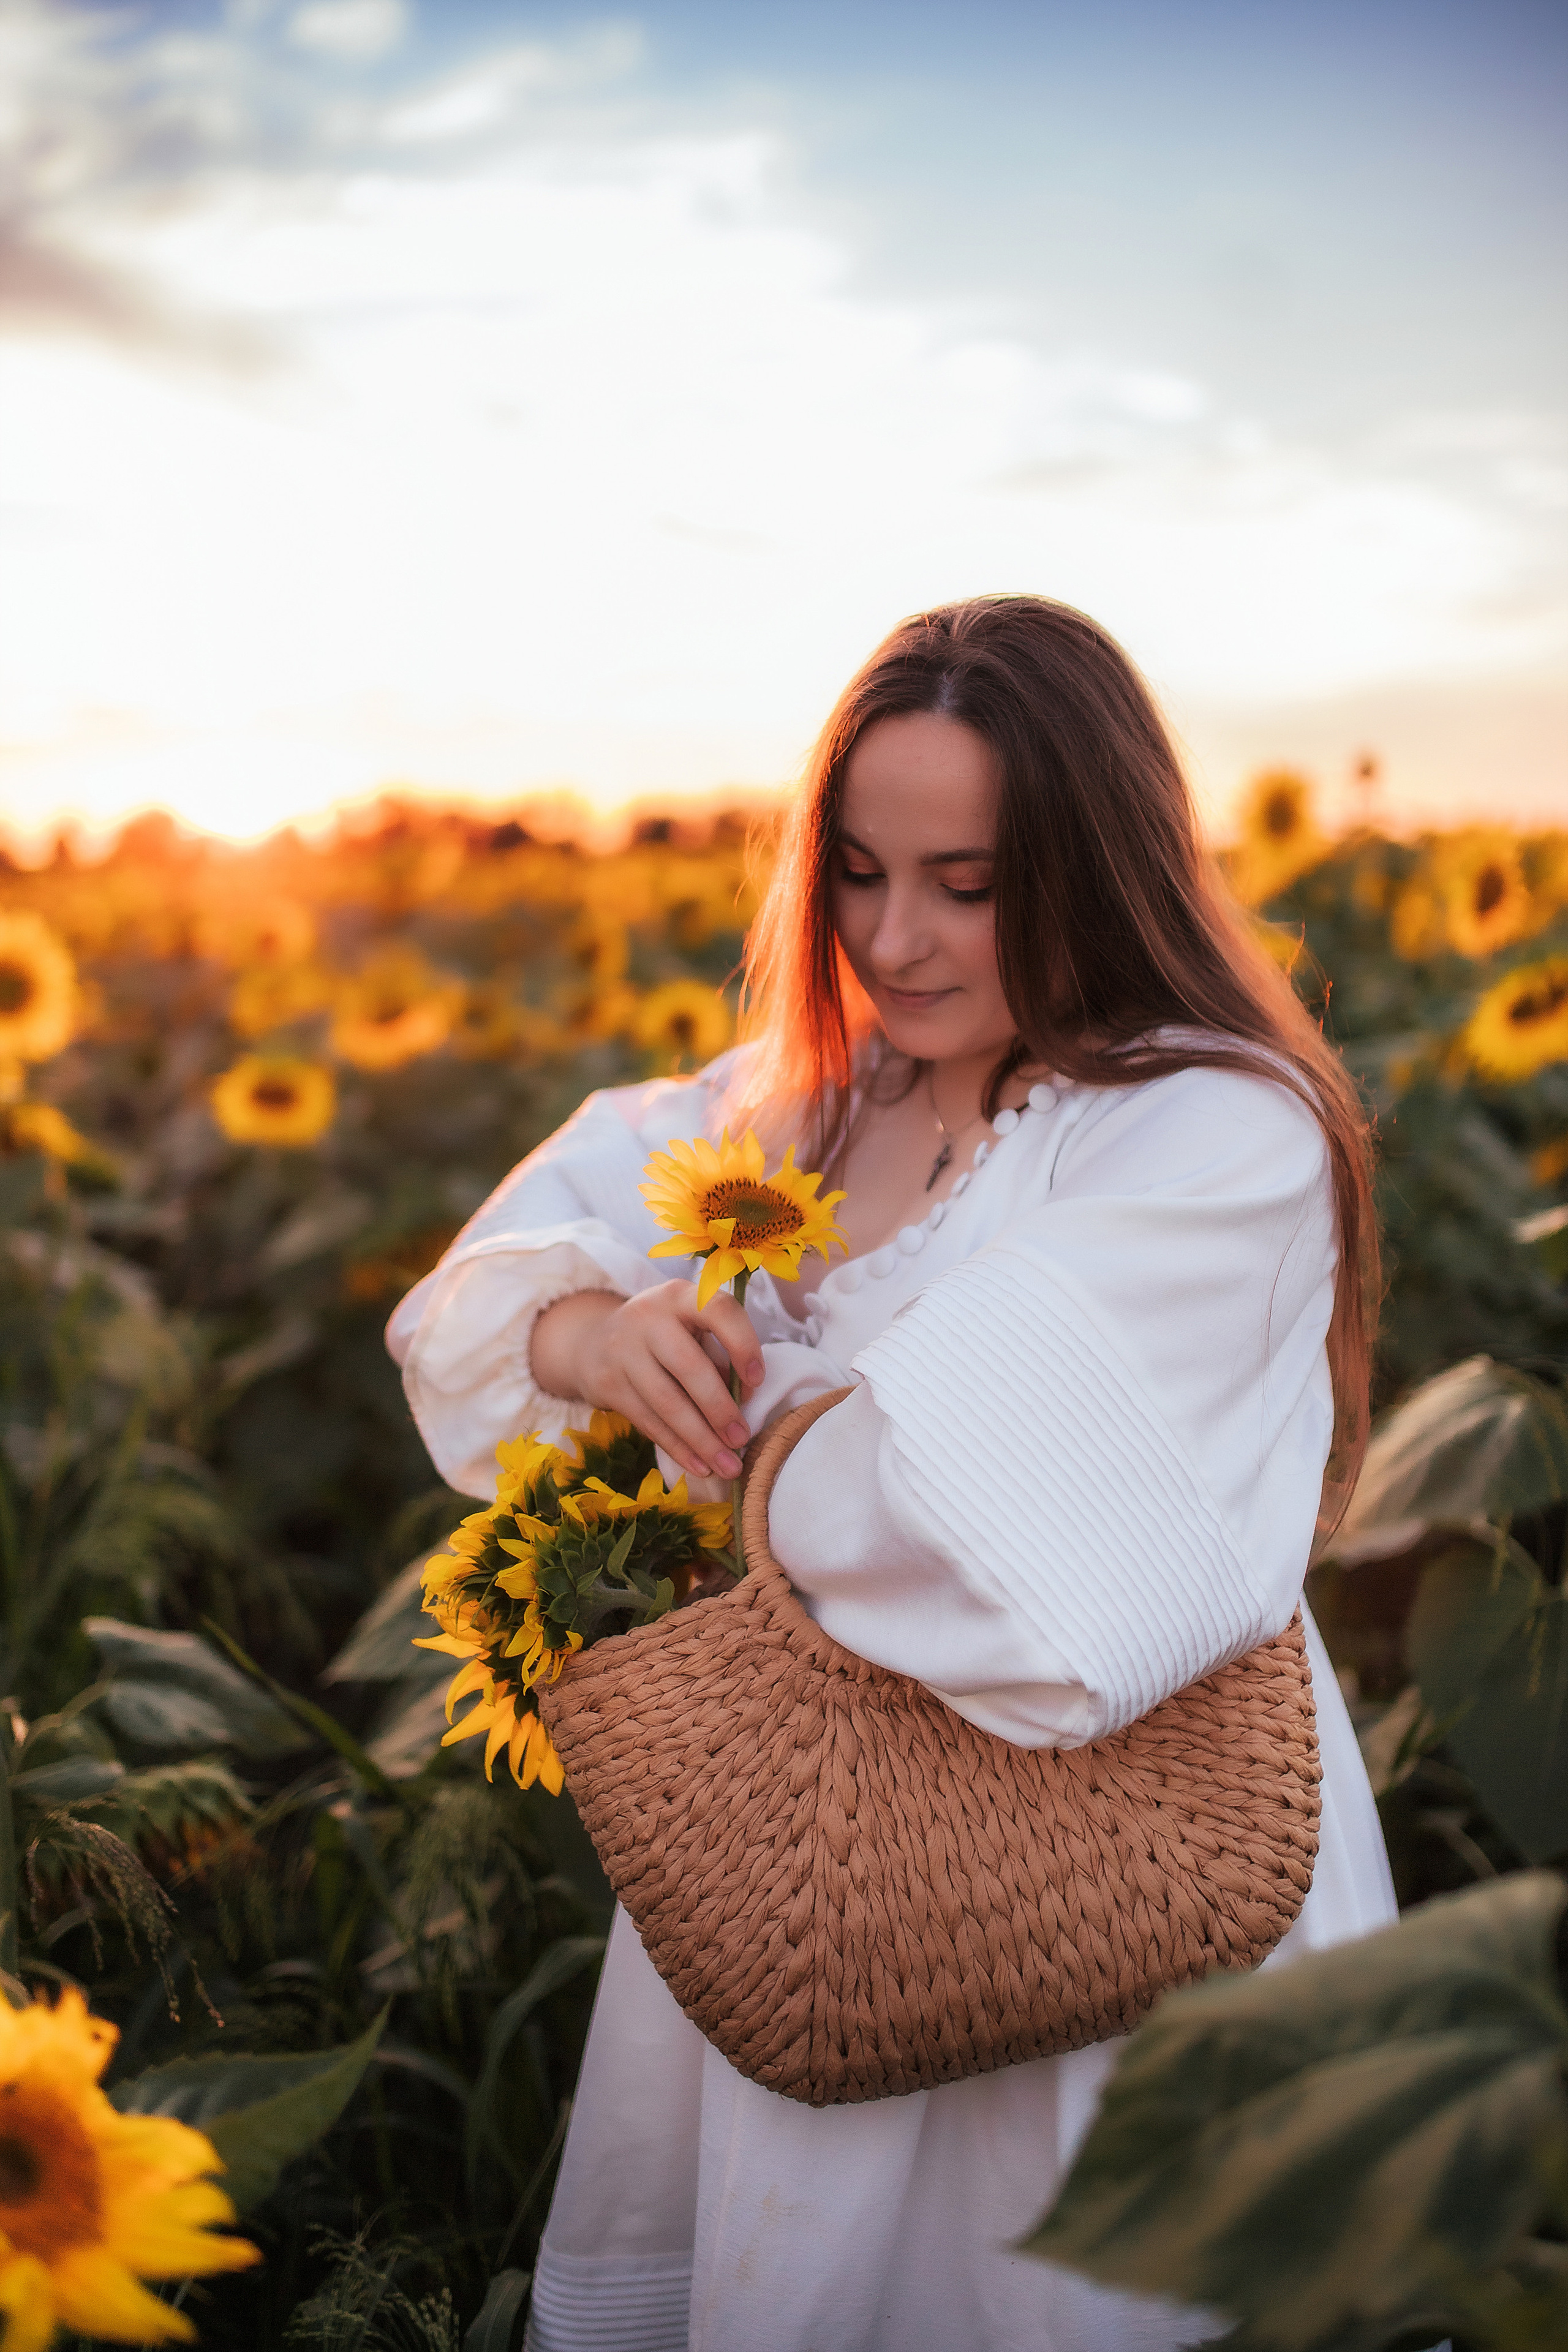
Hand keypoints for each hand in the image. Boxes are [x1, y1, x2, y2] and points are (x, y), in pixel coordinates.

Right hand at [530, 1282, 764, 1481]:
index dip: (743, 1344)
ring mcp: (622, 1350)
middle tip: (742, 1439)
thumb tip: (745, 1403)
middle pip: (688, 1367)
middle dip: (720, 1409)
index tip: (758, 1380)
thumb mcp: (692, 1330)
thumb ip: (720, 1356)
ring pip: (667, 1402)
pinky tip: (700, 1465)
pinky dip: (678, 1448)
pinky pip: (648, 1422)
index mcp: (680, 1296)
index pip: (718, 1310)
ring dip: (701, 1440)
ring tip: (728, 1466)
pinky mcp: (607, 1383)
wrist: (595, 1341)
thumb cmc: (666, 1337)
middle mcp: (648, 1317)